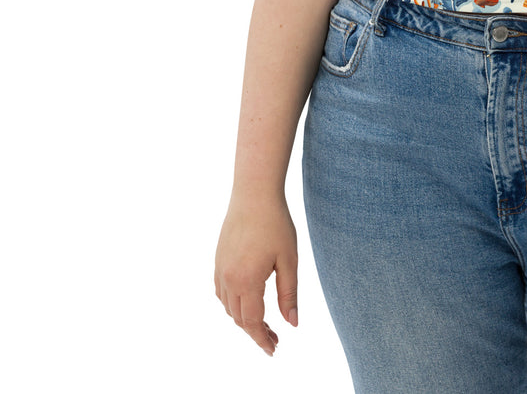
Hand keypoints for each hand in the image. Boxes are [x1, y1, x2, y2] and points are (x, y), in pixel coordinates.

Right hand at [214, 195, 298, 355]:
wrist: (254, 194)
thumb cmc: (276, 224)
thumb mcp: (289, 259)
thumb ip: (289, 294)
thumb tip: (292, 323)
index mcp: (246, 281)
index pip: (252, 322)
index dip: (262, 339)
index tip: (273, 350)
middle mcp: (228, 279)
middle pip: (238, 318)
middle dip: (255, 332)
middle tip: (274, 339)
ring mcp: (220, 269)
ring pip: (228, 307)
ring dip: (243, 319)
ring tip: (263, 323)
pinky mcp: (218, 260)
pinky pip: (220, 292)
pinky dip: (232, 303)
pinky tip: (246, 301)